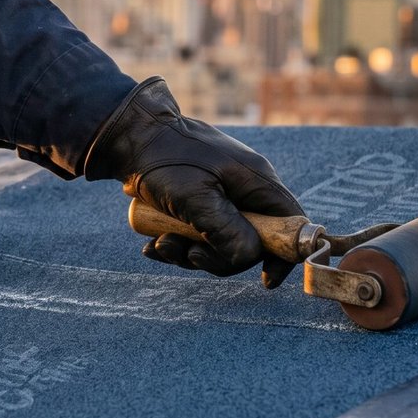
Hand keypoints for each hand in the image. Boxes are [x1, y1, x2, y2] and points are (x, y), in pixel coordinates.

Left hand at [84, 77, 304, 287]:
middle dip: (219, 257)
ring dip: (190, 253)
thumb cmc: (163, 160)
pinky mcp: (198, 202)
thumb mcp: (195, 198)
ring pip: (220, 243)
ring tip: (161, 244)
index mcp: (255, 180)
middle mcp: (243, 188)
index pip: (291, 221)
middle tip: (190, 255)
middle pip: (252, 241)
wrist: (127, 137)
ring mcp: (220, 195)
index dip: (285, 254)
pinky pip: (197, 236)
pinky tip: (154, 245)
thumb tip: (251, 257)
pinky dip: (177, 245)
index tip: (266, 280)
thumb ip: (226, 231)